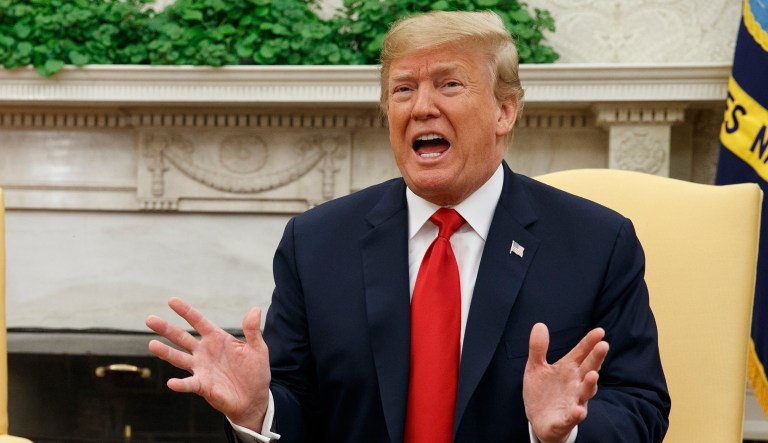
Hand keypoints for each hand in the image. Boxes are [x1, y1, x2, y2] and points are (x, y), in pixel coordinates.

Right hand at [146, 297, 270, 430]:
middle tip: (149, 319)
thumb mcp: (258, 348)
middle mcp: (205, 351)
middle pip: (182, 337)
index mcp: (217, 339)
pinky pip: (189, 384)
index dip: (186, 311)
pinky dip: (180, 384)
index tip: (171, 300)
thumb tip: (255, 309)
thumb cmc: (255, 371)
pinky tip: (171, 382)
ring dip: (166, 352)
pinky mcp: (202, 386)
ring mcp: (201, 368)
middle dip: (166, 328)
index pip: (198, 321)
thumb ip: (252, 330)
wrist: (254, 398)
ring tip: (152, 344)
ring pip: (179, 358)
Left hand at [523, 323, 608, 442]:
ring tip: (593, 375)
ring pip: (585, 393)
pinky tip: (577, 410)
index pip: (581, 353)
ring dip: (590, 385)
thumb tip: (539, 324)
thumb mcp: (536, 367)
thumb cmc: (542, 391)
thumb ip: (538, 348)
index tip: (599, 331)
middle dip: (596, 359)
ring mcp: (573, 401)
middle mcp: (575, 384)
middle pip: (588, 369)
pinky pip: (572, 417)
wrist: (539, 420)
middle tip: (604, 345)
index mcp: (568, 369)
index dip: (589, 342)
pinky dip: (576, 414)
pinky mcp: (566, 419)